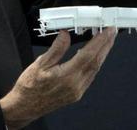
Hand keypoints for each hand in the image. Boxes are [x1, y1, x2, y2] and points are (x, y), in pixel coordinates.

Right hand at [0, 28, 115, 129]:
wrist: (25, 107)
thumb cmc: (29, 86)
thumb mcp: (39, 64)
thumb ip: (56, 49)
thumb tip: (66, 35)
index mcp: (67, 76)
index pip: (88, 55)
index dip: (100, 41)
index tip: (107, 31)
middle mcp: (76, 85)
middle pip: (96, 62)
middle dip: (106, 46)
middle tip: (112, 32)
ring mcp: (77, 91)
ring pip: (95, 69)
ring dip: (102, 54)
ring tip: (107, 41)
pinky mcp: (76, 93)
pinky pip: (90, 76)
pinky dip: (95, 63)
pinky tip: (95, 55)